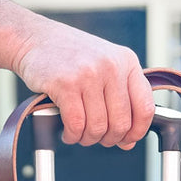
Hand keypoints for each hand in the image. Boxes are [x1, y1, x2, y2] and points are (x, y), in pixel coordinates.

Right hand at [10, 16, 153, 148]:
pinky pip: (76, 125)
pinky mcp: (65, 84)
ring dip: (88, 139)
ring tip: (80, 134)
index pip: (145, 107)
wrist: (36, 38)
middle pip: (120, 123)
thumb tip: (128, 141)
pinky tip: (68, 132)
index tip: (126, 140)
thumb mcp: (104, 66)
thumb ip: (119, 100)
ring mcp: (88, 74)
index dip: (137, 132)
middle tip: (96, 137)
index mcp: (126, 62)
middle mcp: (111, 66)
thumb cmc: (70, 57)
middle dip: (108, 139)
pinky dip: (72, 136)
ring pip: (97, 127)